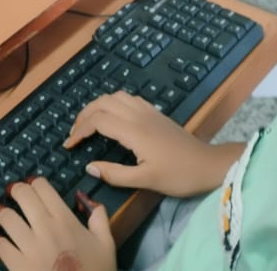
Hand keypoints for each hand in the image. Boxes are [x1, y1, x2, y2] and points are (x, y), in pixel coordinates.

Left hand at [0, 178, 115, 270]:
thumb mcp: (107, 244)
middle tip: (12, 192)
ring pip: (6, 216)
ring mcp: (29, 247)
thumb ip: (99, 217)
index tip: (30, 184)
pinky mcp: (16, 265)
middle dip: (15, 189)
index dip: (34, 182)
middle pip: (22, 195)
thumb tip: (84, 198)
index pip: (42, 187)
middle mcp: (45, 228)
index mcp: (66, 220)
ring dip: (0, 211)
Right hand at [64, 91, 243, 196]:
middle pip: (103, 102)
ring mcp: (148, 111)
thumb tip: (89, 166)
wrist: (208, 165)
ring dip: (98, 105)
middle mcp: (139, 115)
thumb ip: (115, 174)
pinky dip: (113, 103)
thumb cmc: (178, 175)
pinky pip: (128, 98)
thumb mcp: (145, 180)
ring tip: (88, 122)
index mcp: (134, 131)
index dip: (80, 130)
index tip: (68, 145)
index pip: (98, 121)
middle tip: (74, 133)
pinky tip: (112, 116)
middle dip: (84, 114)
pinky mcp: (156, 113)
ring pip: (116, 96)